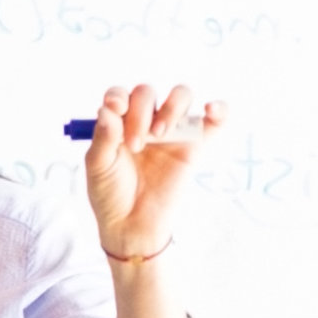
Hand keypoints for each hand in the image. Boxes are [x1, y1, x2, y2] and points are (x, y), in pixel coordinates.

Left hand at [83, 82, 220, 262]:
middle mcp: (145, 121)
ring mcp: (171, 132)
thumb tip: (109, 109)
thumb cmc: (110, 194)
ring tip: (160, 135)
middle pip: (148, 92)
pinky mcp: (194, 146)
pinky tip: (210, 109)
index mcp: (119, 122)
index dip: (119, 97)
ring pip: (180, 96)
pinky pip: (214, 121)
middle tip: (135, 145)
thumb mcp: (98, 166)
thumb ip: (103, 137)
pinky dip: (219, 110)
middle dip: (140, 113)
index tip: (116, 110)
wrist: (130, 225)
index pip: (121, 95)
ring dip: (171, 107)